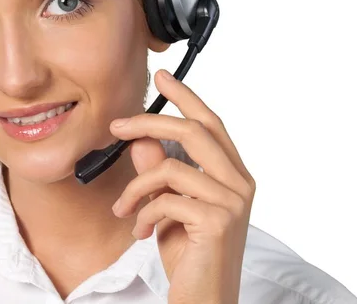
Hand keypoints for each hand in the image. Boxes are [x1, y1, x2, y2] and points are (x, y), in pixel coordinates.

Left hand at [109, 69, 255, 303]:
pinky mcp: (217, 221)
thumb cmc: (189, 255)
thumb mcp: (167, 205)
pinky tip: (141, 231)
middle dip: (149, 122)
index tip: (162, 76)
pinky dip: (143, 212)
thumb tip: (140, 140)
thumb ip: (158, 170)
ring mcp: (232, 201)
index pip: (210, 123)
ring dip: (136, 188)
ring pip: (171, 167)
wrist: (203, 300)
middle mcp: (240, 183)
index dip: (186, 97)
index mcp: (232, 175)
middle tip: (116, 126)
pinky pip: (166, 198)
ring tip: (124, 210)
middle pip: (194, 131)